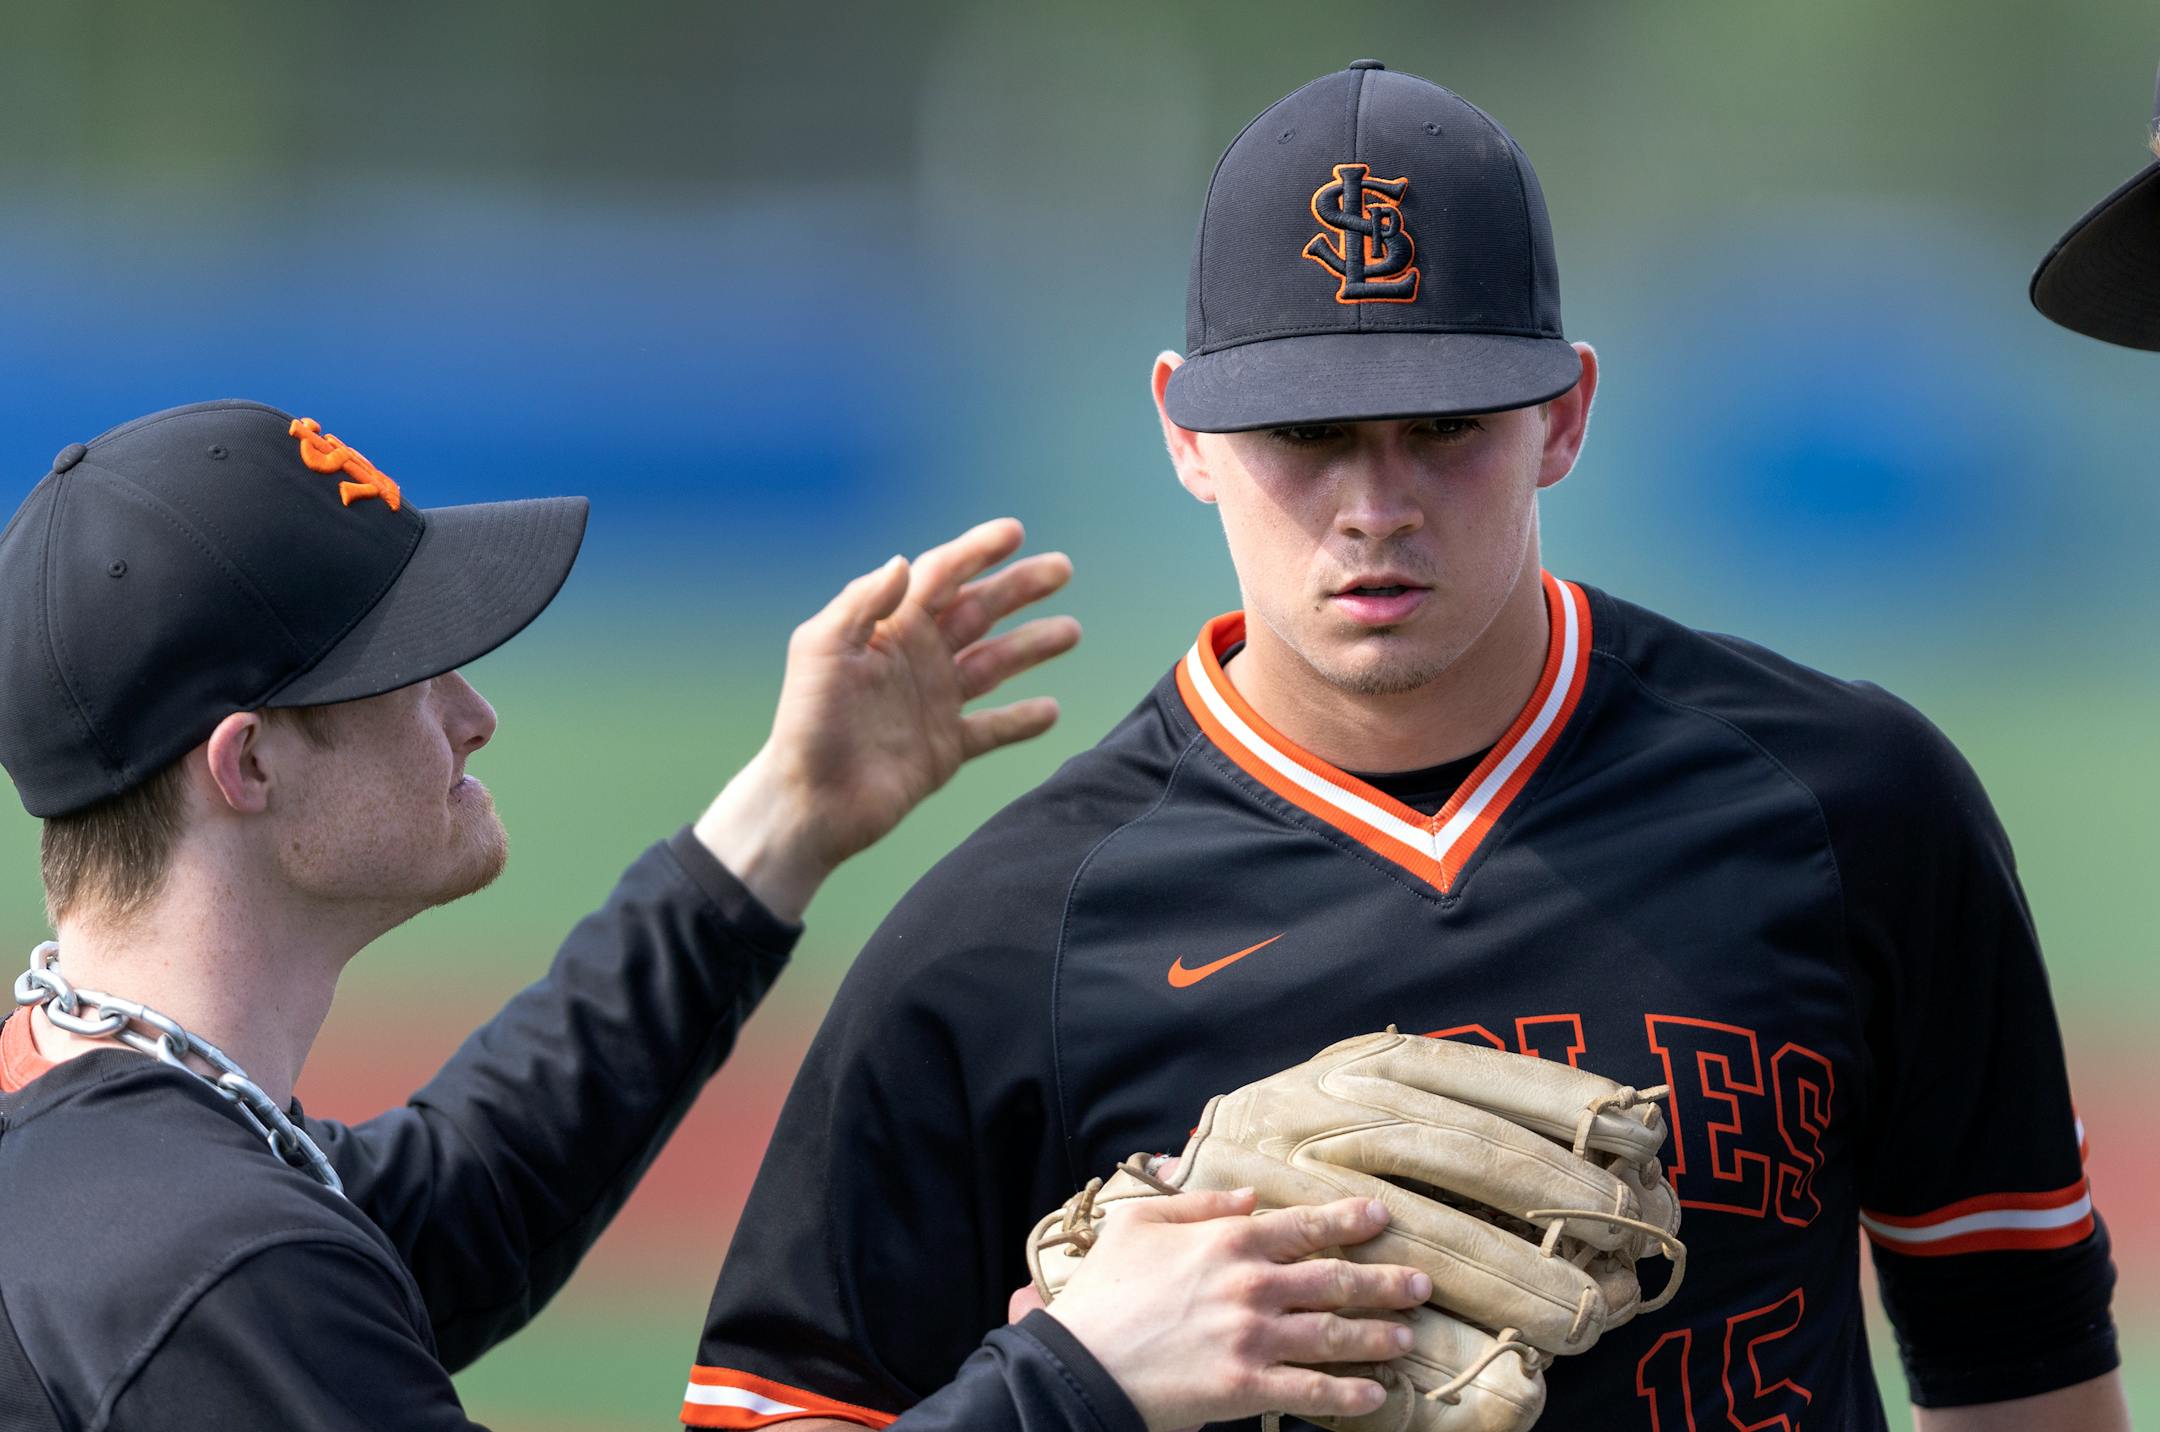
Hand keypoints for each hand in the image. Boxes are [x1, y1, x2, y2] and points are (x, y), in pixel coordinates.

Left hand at [695, 518, 1079, 919]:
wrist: (810, 803)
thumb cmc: (807, 723)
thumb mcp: (820, 650)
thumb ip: (863, 603)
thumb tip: (904, 561)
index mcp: (889, 629)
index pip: (940, 577)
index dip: (976, 551)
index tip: (1014, 531)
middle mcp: (917, 658)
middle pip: (978, 612)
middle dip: (1019, 588)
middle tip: (1062, 568)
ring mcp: (934, 702)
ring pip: (995, 664)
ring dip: (1032, 645)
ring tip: (1070, 631)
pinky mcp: (946, 747)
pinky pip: (993, 728)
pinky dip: (1022, 720)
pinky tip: (1051, 710)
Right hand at [1045, 1190, 1430, 1431]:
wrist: (1079, 1363)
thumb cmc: (1104, 1291)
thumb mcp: (1139, 1224)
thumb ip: (1197, 1204)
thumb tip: (1245, 1196)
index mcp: (1229, 1242)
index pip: (1304, 1225)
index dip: (1348, 1220)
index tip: (1382, 1217)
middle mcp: (1252, 1286)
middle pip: (1334, 1279)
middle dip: (1384, 1281)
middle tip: (1421, 1283)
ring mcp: (1253, 1339)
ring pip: (1334, 1333)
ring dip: (1377, 1335)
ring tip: (1406, 1336)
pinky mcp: (1246, 1388)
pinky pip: (1310, 1391)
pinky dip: (1348, 1394)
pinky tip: (1375, 1395)